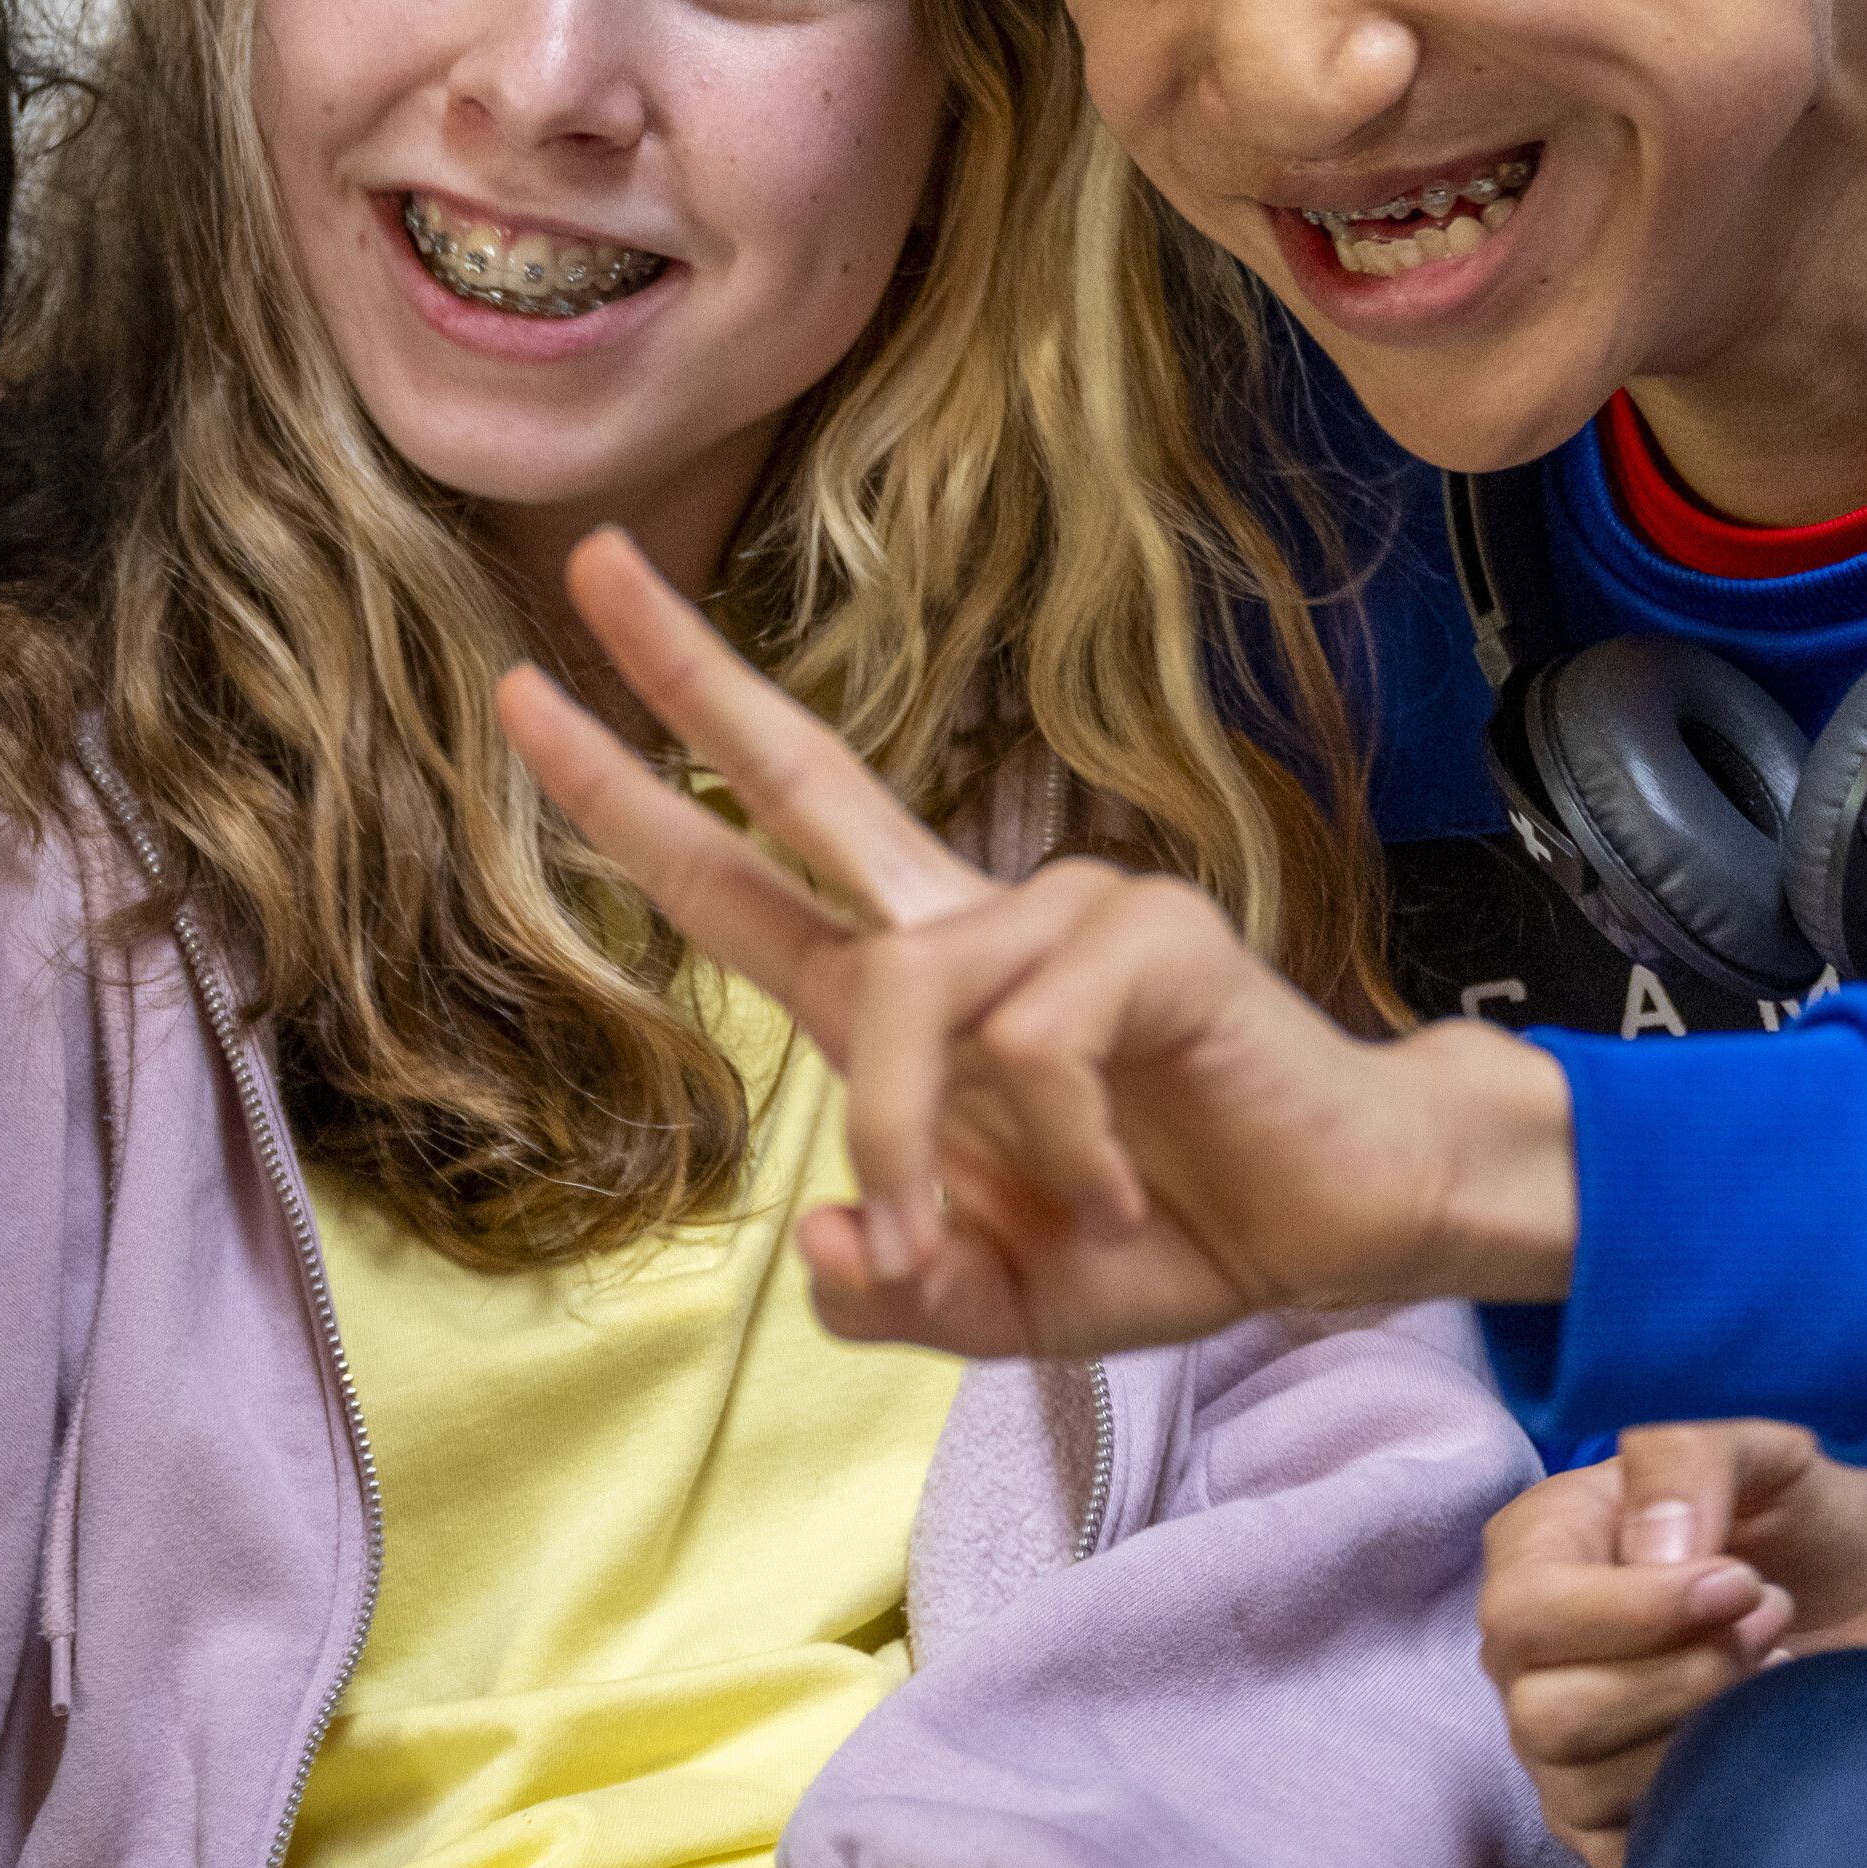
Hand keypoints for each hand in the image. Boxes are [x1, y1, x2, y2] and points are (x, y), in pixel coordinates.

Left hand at [497, 530, 1578, 1359]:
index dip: (629, 794)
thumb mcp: (1001, 1302)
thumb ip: (899, 1297)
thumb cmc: (1167, 1231)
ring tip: (1046, 1238)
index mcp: (901, 994)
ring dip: (927, 1150)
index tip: (523, 699)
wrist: (1343, 1229)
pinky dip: (1061, 1156)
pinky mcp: (1141, 927)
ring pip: (904, 1005)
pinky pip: (1031, 1046)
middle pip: (802, 768)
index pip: (741, 870)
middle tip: (582, 565)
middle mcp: (961, 923)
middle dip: (685, 671)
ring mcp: (1053, 906)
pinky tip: (1124, 1199)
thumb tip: (823, 1238)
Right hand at [1478, 1419, 1866, 1867]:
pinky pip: (1619, 1841)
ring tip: (1775, 1670)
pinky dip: (1701, 1796)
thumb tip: (1654, 1553)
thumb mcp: (1764, 1453)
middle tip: (1771, 1622)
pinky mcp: (1601, 1818)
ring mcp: (1556, 1744)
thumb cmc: (1792, 1519)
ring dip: (1699, 1731)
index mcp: (1536, 1547)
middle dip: (1679, 1678)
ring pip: (1581, 1780)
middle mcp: (1524, 1653)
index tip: (1740, 1583)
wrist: (1848, 1604)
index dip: (1631, 1613)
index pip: (1526, 1610)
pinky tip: (1752, 1741)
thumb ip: (1692, 1461)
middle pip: (1545, 1710)